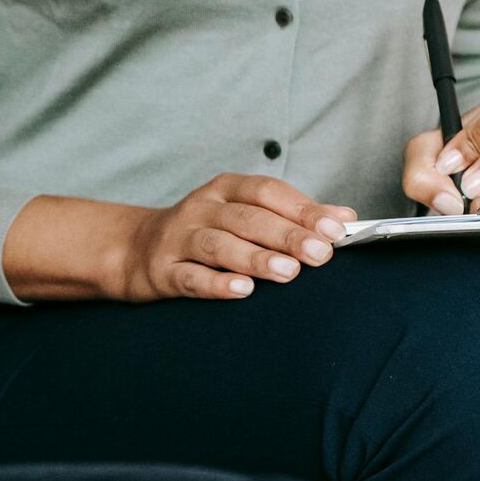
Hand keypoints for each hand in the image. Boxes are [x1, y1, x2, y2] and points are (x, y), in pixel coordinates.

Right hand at [107, 175, 355, 301]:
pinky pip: (191, 277)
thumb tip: (344, 218)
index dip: (301, 208)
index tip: (334, 229)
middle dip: (286, 235)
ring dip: (256, 258)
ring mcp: (178, 239)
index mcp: (224, 189)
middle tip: (319, 254)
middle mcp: (200, 208)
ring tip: (288, 273)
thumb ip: (291, 215)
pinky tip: (242, 291)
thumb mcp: (241, 213)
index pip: (266, 191)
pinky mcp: (163, 271)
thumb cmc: (203, 231)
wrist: (135, 249)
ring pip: (219, 245)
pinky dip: (217, 284)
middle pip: (247, 218)